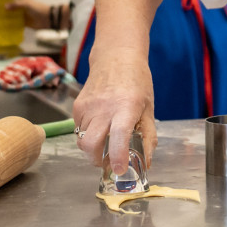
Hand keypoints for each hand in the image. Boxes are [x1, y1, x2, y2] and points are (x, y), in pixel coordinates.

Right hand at [5, 0, 50, 28]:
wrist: (47, 19)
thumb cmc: (38, 8)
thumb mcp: (26, 4)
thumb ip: (16, 4)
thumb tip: (4, 6)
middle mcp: (20, 6)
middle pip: (9, 6)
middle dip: (1, 7)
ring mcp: (21, 14)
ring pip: (11, 14)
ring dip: (4, 16)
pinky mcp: (23, 22)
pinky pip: (15, 23)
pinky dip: (10, 24)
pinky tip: (3, 25)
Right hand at [72, 48, 156, 173]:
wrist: (116, 57)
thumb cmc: (137, 81)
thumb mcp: (148, 108)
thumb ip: (148, 136)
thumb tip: (147, 162)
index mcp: (126, 107)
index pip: (119, 136)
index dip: (117, 156)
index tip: (119, 169)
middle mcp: (104, 107)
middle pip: (90, 144)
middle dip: (97, 160)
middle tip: (107, 161)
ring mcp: (88, 106)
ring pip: (82, 139)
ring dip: (91, 148)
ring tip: (105, 141)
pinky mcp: (77, 106)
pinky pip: (78, 129)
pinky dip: (86, 134)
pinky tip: (99, 126)